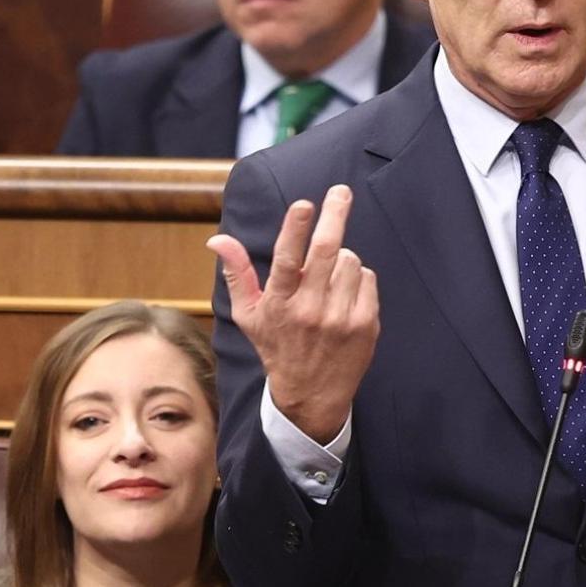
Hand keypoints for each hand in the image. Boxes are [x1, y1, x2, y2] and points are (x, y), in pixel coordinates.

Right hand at [208, 184, 379, 442]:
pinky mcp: (365, 324)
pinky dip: (357, 277)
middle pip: (327, 251)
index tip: (304, 204)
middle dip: (335, 215)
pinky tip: (344, 293)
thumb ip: (237, 273)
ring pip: (349, 261)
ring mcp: (341, 318)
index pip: (287, 260)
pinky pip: (367, 278)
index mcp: (279, 305)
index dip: (295, 229)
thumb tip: (217, 239)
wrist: (312, 395)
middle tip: (341, 191)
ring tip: (328, 275)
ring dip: (341, 257)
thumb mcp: (249, 315)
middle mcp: (310, 311)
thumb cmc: (277, 347)